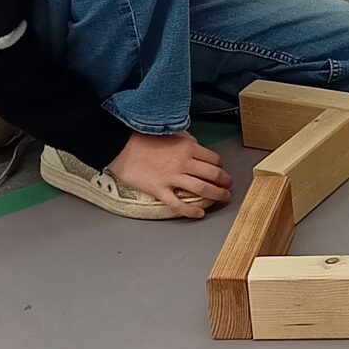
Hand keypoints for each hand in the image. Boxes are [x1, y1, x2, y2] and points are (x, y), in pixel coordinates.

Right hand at [112, 130, 233, 218]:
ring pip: (203, 189)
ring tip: (222, 199)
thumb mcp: (170, 134)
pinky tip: (199, 214)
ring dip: (217, 196)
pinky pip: (179, 204)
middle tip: (228, 187)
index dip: (221, 167)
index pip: (214, 160)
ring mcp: (172, 177)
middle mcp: (184, 162)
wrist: (120, 146)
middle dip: (225, 183)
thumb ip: (186, 142)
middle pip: (214, 175)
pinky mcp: (159, 190)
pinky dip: (191, 211)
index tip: (222, 172)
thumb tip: (196, 147)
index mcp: (188, 147)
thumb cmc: (142, 139)